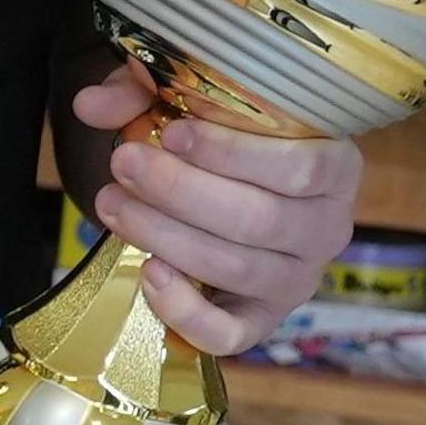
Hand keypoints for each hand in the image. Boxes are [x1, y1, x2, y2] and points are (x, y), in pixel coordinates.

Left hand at [67, 62, 362, 355]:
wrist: (231, 189)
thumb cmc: (222, 136)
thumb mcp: (188, 100)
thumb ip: (145, 92)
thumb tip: (91, 104)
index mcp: (334, 166)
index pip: (301, 168)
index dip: (233, 153)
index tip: (170, 133)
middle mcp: (326, 228)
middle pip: (260, 220)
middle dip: (180, 191)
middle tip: (123, 162)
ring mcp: (297, 280)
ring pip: (238, 269)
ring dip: (166, 236)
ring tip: (113, 203)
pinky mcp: (262, 319)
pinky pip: (231, 333)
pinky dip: (186, 310)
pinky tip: (148, 271)